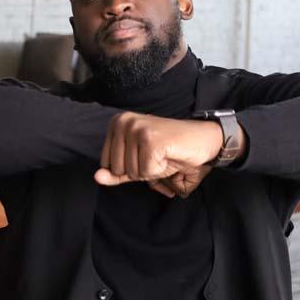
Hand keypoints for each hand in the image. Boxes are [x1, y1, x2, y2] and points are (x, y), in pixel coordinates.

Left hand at [95, 112, 223, 194]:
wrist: (203, 140)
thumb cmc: (171, 152)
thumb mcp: (138, 164)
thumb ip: (116, 172)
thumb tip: (96, 177)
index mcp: (117, 123)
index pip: (106, 163)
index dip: (129, 168)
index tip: (146, 155)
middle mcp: (123, 122)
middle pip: (118, 168)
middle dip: (140, 170)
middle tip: (158, 155)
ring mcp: (136, 129)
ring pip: (132, 172)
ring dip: (152, 171)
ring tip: (164, 155)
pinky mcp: (150, 140)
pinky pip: (146, 172)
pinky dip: (161, 171)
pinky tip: (170, 155)